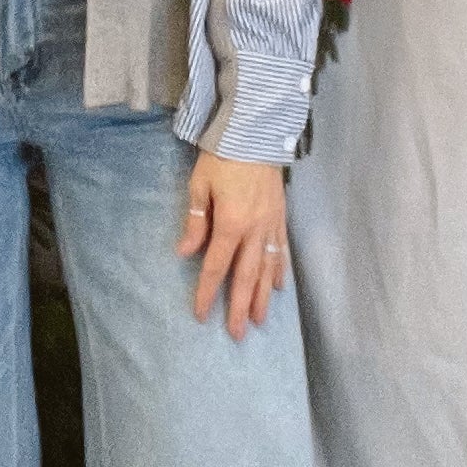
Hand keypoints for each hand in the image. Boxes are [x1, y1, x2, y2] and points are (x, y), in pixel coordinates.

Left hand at [176, 150, 288, 337]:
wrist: (255, 132)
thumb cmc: (221, 157)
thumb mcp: (199, 185)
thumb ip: (196, 220)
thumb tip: (185, 252)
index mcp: (231, 223)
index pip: (216, 266)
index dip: (207, 292)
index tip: (202, 314)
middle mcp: (255, 230)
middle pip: (247, 276)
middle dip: (240, 306)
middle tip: (237, 333)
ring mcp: (271, 224)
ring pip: (268, 268)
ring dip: (263, 296)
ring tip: (259, 320)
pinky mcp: (281, 217)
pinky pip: (282, 250)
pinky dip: (280, 271)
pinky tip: (279, 287)